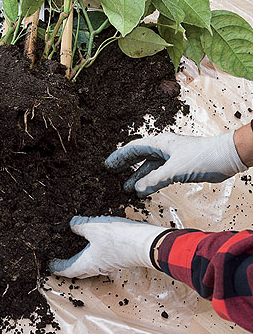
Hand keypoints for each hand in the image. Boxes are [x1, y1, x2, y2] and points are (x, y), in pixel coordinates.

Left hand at [49, 216, 166, 277]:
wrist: (146, 244)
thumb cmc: (118, 238)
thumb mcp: (94, 227)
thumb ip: (80, 225)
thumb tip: (71, 224)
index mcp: (87, 263)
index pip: (67, 270)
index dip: (56, 267)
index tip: (49, 264)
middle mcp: (97, 268)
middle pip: (78, 270)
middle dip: (68, 266)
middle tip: (60, 258)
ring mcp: (109, 264)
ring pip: (90, 265)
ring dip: (81, 259)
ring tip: (76, 248)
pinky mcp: (118, 258)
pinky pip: (101, 258)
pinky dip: (93, 252)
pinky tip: (95, 241)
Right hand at [105, 131, 246, 196]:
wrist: (226, 157)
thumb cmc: (203, 156)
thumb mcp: (175, 169)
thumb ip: (155, 179)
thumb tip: (137, 188)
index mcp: (160, 142)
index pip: (134, 148)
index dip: (120, 157)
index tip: (107, 165)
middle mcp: (164, 148)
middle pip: (139, 156)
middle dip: (126, 166)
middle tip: (112, 174)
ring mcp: (172, 157)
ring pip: (149, 167)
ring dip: (138, 177)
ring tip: (126, 188)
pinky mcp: (180, 166)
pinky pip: (159, 174)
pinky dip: (151, 182)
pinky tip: (145, 190)